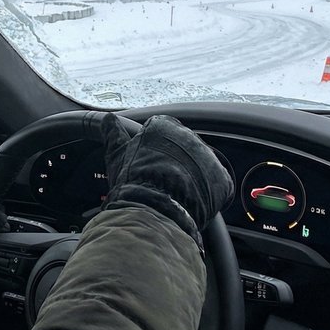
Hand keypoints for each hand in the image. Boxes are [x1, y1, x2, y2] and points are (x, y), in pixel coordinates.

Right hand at [101, 113, 233, 250]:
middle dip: (174, 166)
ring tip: (175, 196)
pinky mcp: (222, 179)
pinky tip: (191, 203)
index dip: (155, 154)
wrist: (155, 210)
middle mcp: (190, 136)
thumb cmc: (133, 183)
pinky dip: (207, 195)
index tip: (149, 166)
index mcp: (164, 126)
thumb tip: (108, 119)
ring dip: (191, 179)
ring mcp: (208, 157)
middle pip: (183, 151)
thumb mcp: (118, 156)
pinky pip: (217, 186)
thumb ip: (114, 134)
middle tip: (160, 184)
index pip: (162, 135)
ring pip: (200, 167)